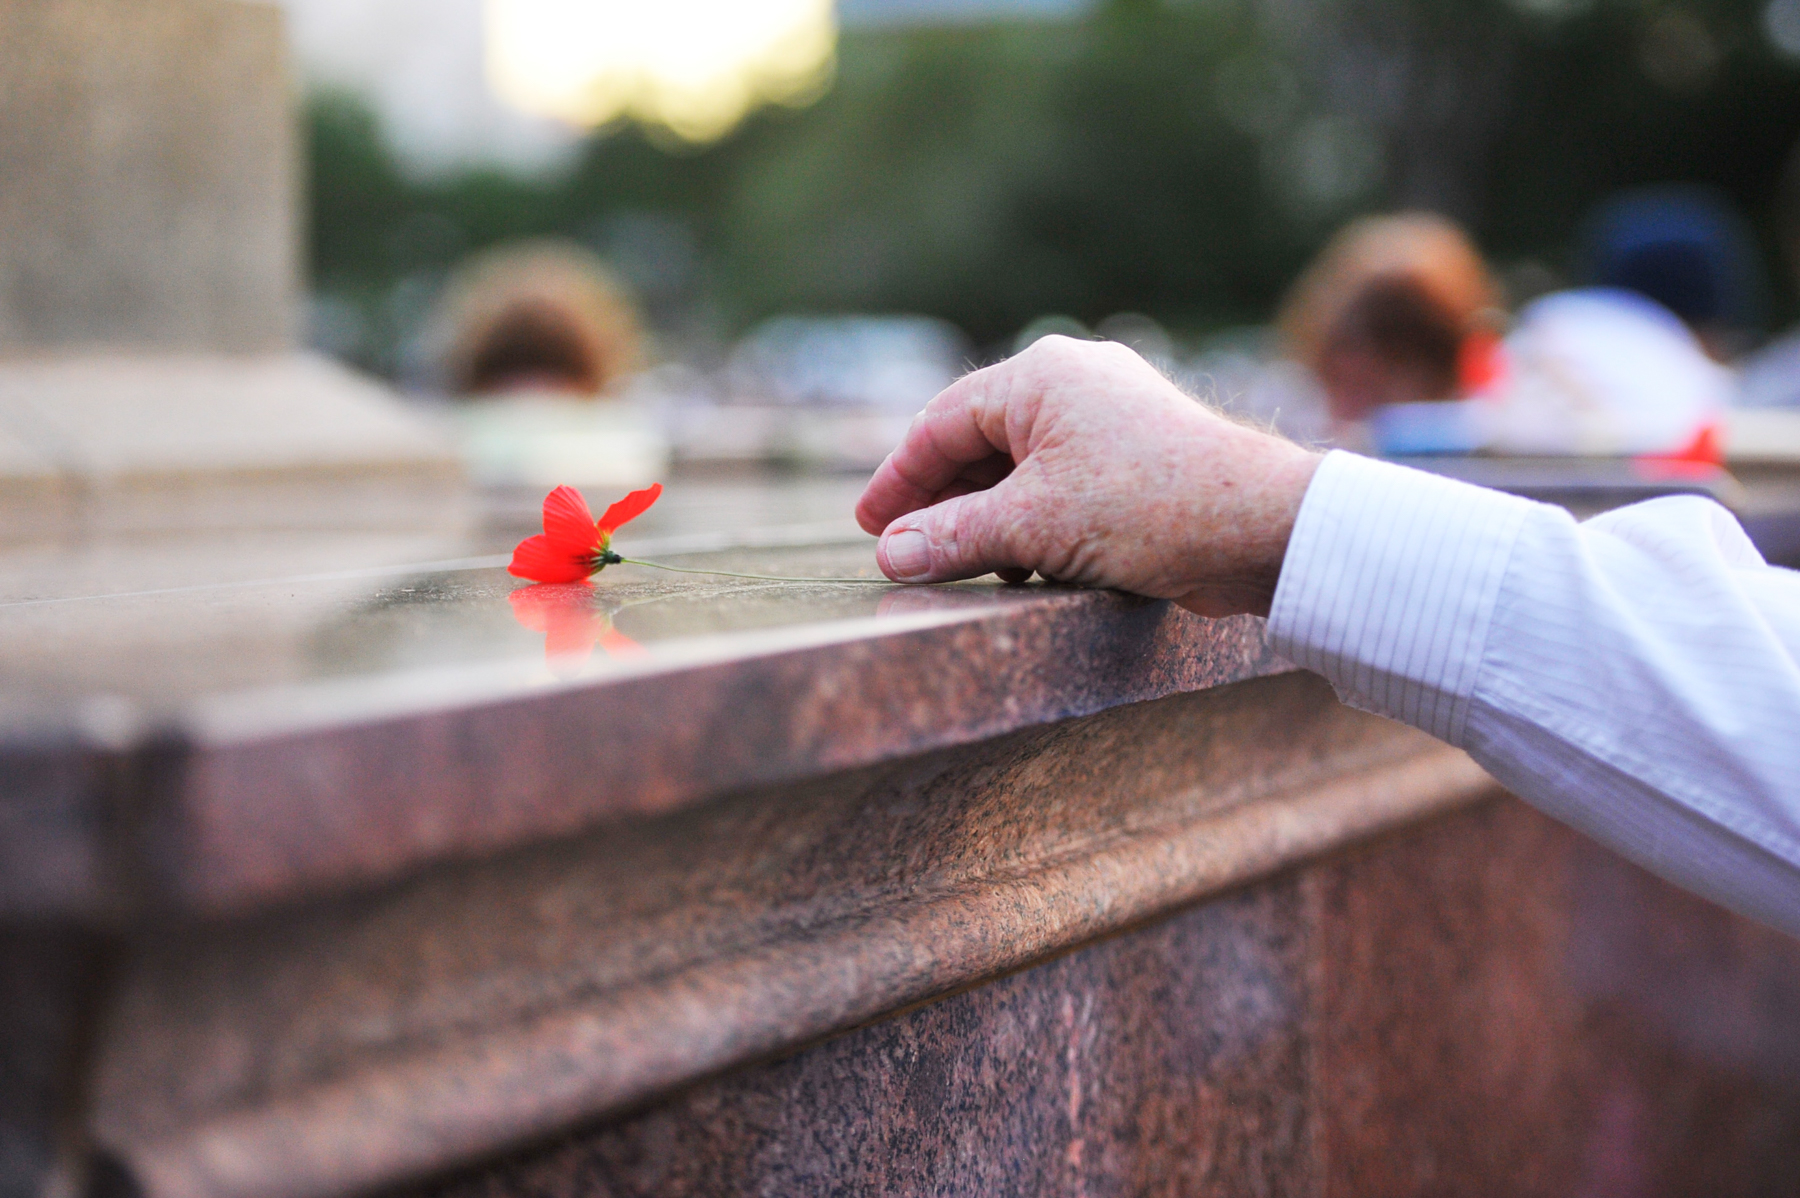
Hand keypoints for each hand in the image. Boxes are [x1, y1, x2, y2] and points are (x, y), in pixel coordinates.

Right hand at [855, 336, 1321, 617]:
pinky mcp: (1136, 463)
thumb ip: (954, 538)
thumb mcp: (1035, 526)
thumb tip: (890, 555)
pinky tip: (1027, 568)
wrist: (1264, 529)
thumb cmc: (1153, 507)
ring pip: (1020, 471)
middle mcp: (1074, 385)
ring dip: (989, 522)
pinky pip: (1061, 488)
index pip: (942, 422)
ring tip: (968, 569)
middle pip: (978, 444)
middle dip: (942, 504)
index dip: (899, 478)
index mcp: (1042, 376)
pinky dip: (1034, 526)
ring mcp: (1108, 422)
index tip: (870, 526)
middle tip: (903, 552)